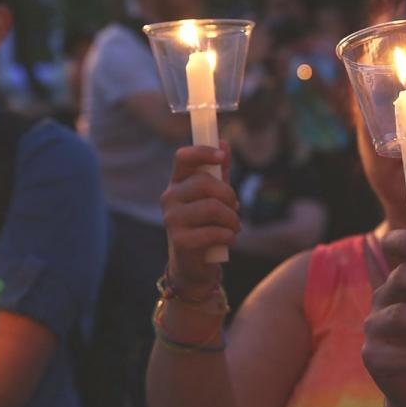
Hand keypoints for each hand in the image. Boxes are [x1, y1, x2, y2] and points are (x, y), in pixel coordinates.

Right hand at [161, 144, 240, 293]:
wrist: (195, 264)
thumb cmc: (206, 224)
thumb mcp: (215, 196)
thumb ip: (219, 171)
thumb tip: (224, 142)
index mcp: (178, 182)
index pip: (183, 157)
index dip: (203, 152)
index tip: (222, 156)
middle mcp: (170, 198)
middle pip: (205, 183)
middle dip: (229, 196)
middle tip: (236, 209)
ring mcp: (172, 219)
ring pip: (212, 208)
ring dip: (232, 219)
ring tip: (233, 227)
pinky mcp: (180, 241)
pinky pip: (213, 231)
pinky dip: (228, 236)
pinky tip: (228, 239)